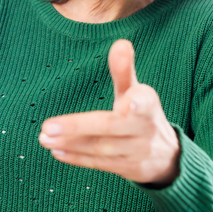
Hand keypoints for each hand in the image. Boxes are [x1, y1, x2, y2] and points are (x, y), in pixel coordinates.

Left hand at [38, 39, 179, 185]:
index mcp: (148, 105)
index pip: (144, 103)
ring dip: (70, 143)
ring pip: (100, 148)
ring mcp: (136, 152)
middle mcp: (144, 129)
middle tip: (48, 126)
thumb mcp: (137, 92)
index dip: (137, 103)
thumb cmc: (142, 115)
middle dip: (77, 127)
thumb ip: (124, 70)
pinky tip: (56, 151)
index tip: (128, 102)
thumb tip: (121, 42)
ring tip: (44, 137)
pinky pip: (100, 163)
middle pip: (109, 127)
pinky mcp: (128, 169)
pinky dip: (77, 157)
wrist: (168, 156)